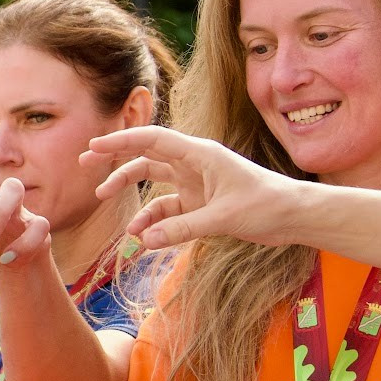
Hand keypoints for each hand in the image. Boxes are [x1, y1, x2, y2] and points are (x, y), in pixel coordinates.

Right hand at [81, 126, 304, 249]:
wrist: (293, 216)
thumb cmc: (266, 205)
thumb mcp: (224, 217)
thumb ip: (183, 229)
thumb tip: (145, 240)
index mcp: (200, 154)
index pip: (152, 140)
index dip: (121, 141)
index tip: (94, 147)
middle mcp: (193, 165)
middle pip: (146, 157)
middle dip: (116, 162)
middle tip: (86, 166)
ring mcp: (195, 185)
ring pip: (154, 185)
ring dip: (134, 198)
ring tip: (117, 216)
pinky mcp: (200, 205)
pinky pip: (168, 211)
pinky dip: (155, 222)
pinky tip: (146, 238)